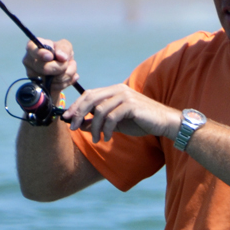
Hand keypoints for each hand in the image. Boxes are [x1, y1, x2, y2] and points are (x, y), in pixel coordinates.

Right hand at [22, 38, 78, 98]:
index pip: (31, 49)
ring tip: (69, 68)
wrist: (61, 69)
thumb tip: (62, 57)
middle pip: (44, 68)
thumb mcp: (65, 46)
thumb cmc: (60, 54)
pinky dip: (66, 82)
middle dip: (61, 66)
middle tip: (66, 62)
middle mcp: (29, 62)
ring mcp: (33, 76)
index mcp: (33, 48)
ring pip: (52, 80)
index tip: (50, 56)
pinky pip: (56, 88)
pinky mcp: (40, 88)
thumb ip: (64, 48)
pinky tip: (66, 77)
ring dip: (67, 74)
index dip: (40, 53)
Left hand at [63, 83, 181, 142]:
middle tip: (73, 128)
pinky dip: (107, 129)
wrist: (164, 122)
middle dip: (79, 114)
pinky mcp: (131, 105)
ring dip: (94, 127)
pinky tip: (109, 138)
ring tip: (96, 139)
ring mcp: (125, 96)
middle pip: (90, 98)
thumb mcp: (116, 123)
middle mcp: (118, 89)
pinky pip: (111, 117)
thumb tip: (79, 125)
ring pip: (100, 110)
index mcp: (113, 90)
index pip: (89, 94)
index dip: (76, 106)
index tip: (66, 118)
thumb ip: (98, 121)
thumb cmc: (140, 121)